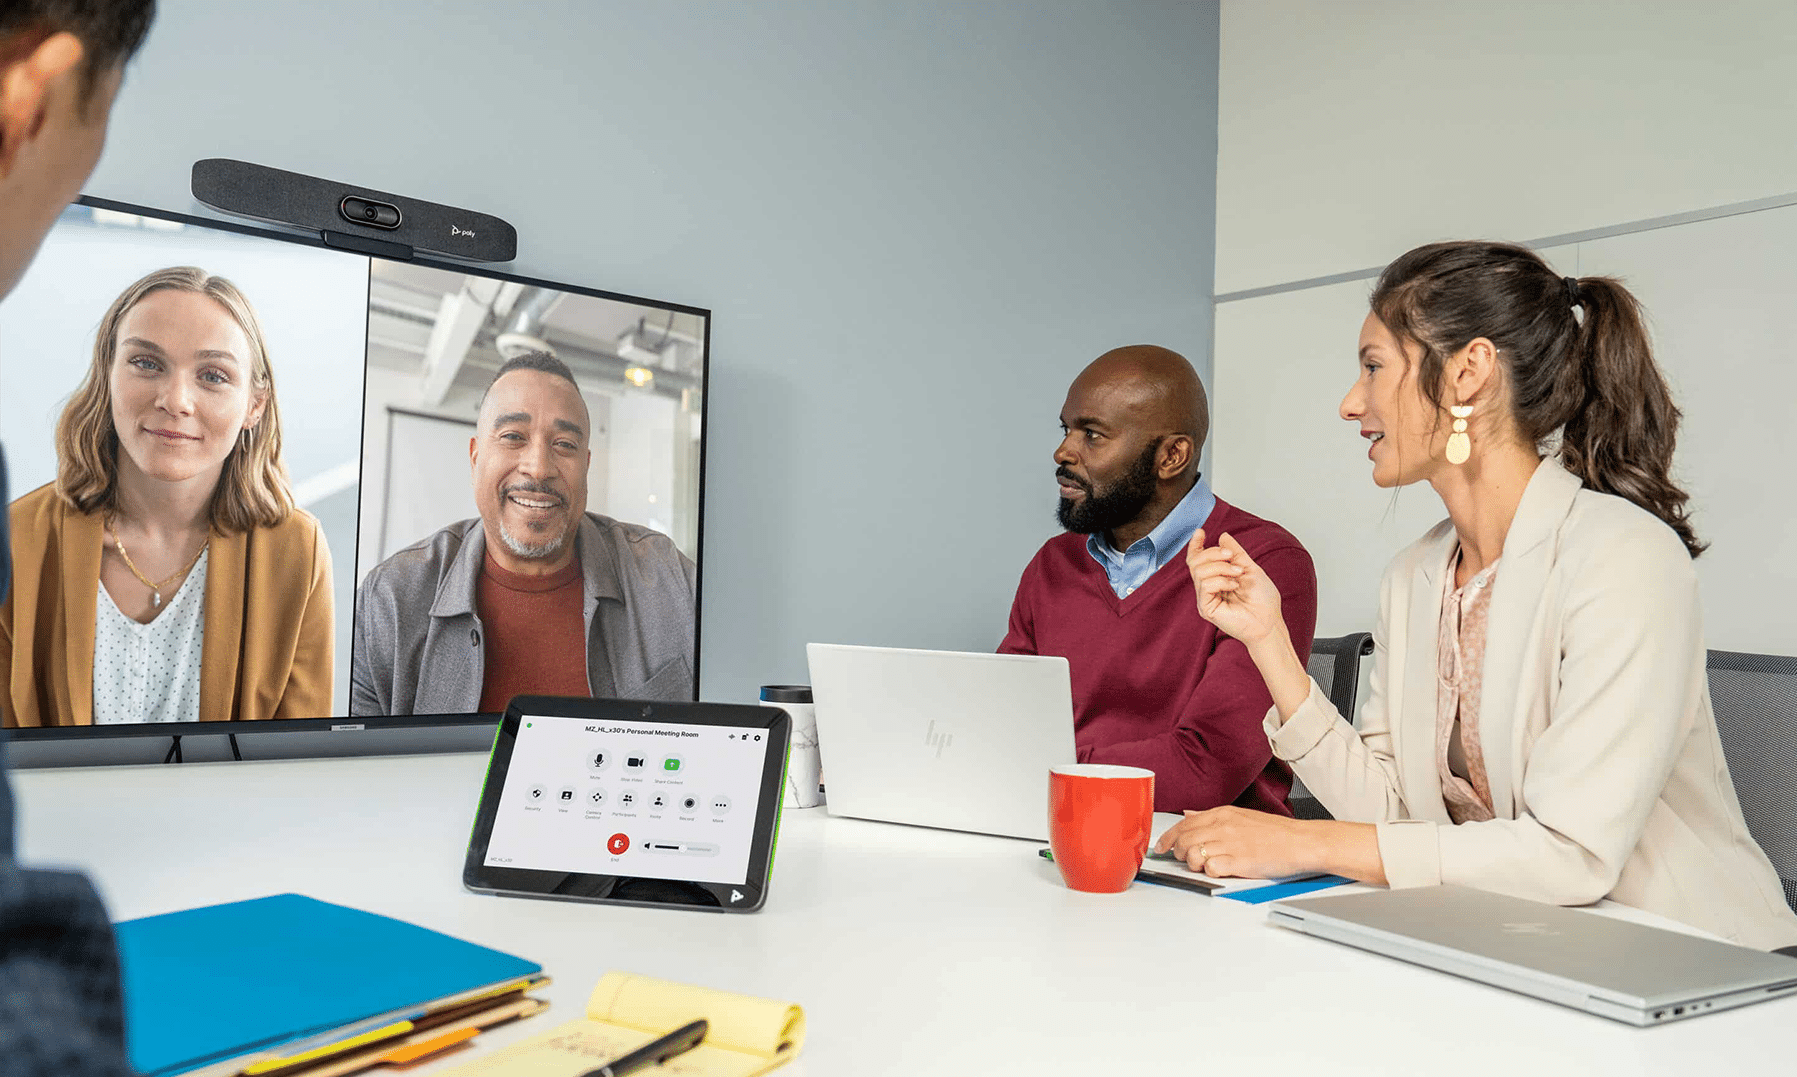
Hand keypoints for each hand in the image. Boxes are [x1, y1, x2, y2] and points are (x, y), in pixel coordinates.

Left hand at [1151, 806, 1321, 878]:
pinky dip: (1210, 872)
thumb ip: (1212, 816)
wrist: (1302, 842)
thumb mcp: (1241, 816)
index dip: (1168, 838)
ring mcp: (1229, 843)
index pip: (1183, 824)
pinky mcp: (1238, 862)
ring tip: (1207, 865)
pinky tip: (1220, 870)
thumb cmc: (1277, 832)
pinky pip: (1210, 868)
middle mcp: (1222, 826)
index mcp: (1222, 813)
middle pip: (1183, 840)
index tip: (1161, 848)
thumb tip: (1189, 814)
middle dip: (1179, 853)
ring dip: (1194, 864)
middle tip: (1186, 860)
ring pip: (1192, 855)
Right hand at [1184, 529, 1284, 647]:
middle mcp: (1207, 588)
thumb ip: (1235, 553)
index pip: (1197, 560)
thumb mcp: (1249, 568)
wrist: (1269, 622)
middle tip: (1230, 556)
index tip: (1201, 532)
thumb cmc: (1262, 600)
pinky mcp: (1206, 608)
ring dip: (1220, 567)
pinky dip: (1221, 580)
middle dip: (1213, 553)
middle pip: (1195, 562)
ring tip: (1238, 574)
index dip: (1195, 545)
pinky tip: (1234, 585)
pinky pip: (1205, 585)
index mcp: (1215, 578)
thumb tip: (1223, 535)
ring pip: (1199, 571)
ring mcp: (1205, 598)